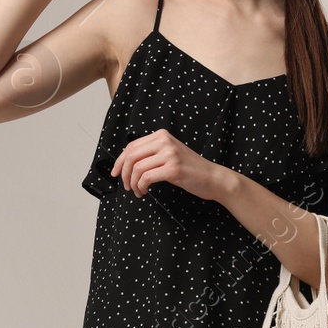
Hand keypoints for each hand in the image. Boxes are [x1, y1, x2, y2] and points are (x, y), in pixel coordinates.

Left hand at [111, 129, 230, 200]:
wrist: (212, 178)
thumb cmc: (190, 169)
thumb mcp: (169, 154)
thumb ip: (152, 153)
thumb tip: (126, 163)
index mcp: (161, 135)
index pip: (131, 146)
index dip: (119, 161)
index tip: (115, 173)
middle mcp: (164, 141)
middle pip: (131, 156)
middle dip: (124, 173)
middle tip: (126, 186)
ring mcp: (169, 154)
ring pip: (137, 168)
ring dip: (133, 183)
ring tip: (137, 191)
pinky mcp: (173, 168)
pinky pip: (147, 177)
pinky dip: (141, 186)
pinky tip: (144, 191)